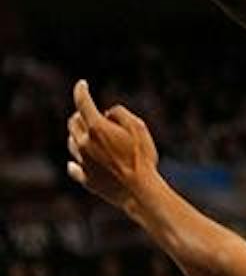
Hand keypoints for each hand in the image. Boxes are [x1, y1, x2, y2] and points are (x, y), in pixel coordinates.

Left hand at [67, 80, 158, 209]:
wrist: (139, 191)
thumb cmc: (142, 157)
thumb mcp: (139, 127)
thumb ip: (120, 114)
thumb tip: (107, 113)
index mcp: (97, 128)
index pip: (83, 102)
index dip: (81, 90)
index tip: (82, 84)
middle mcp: (85, 143)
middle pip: (73, 122)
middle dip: (80, 114)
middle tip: (91, 114)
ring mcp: (83, 162)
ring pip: (72, 142)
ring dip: (78, 135)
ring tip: (89, 136)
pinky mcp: (85, 178)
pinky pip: (74, 167)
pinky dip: (75, 162)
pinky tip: (77, 162)